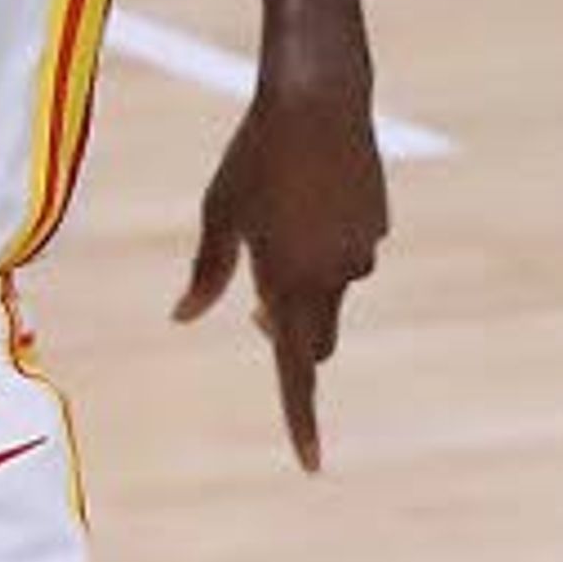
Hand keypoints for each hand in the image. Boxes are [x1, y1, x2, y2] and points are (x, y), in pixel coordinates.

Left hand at [172, 69, 389, 471]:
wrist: (317, 98)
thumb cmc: (254, 156)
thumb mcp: (218, 214)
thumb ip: (205, 273)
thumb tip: (183, 317)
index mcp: (289, 282)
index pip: (296, 369)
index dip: (301, 420)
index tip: (312, 464)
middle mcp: (334, 275)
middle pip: (316, 341)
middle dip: (290, 338)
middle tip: (255, 310)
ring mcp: (363, 249)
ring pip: (333, 292)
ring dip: (307, 286)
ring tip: (277, 226)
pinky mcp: (379, 222)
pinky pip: (349, 252)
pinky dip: (327, 246)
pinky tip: (310, 198)